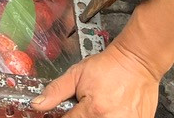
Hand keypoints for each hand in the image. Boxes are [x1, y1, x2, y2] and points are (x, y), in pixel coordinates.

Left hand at [32, 42, 161, 117]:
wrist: (137, 62)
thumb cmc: (108, 67)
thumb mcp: (76, 74)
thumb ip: (55, 92)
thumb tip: (36, 105)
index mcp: (93, 111)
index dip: (65, 116)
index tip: (68, 111)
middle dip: (82, 116)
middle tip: (87, 105)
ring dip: (96, 117)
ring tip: (101, 106)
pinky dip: (111, 117)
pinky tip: (112, 109)